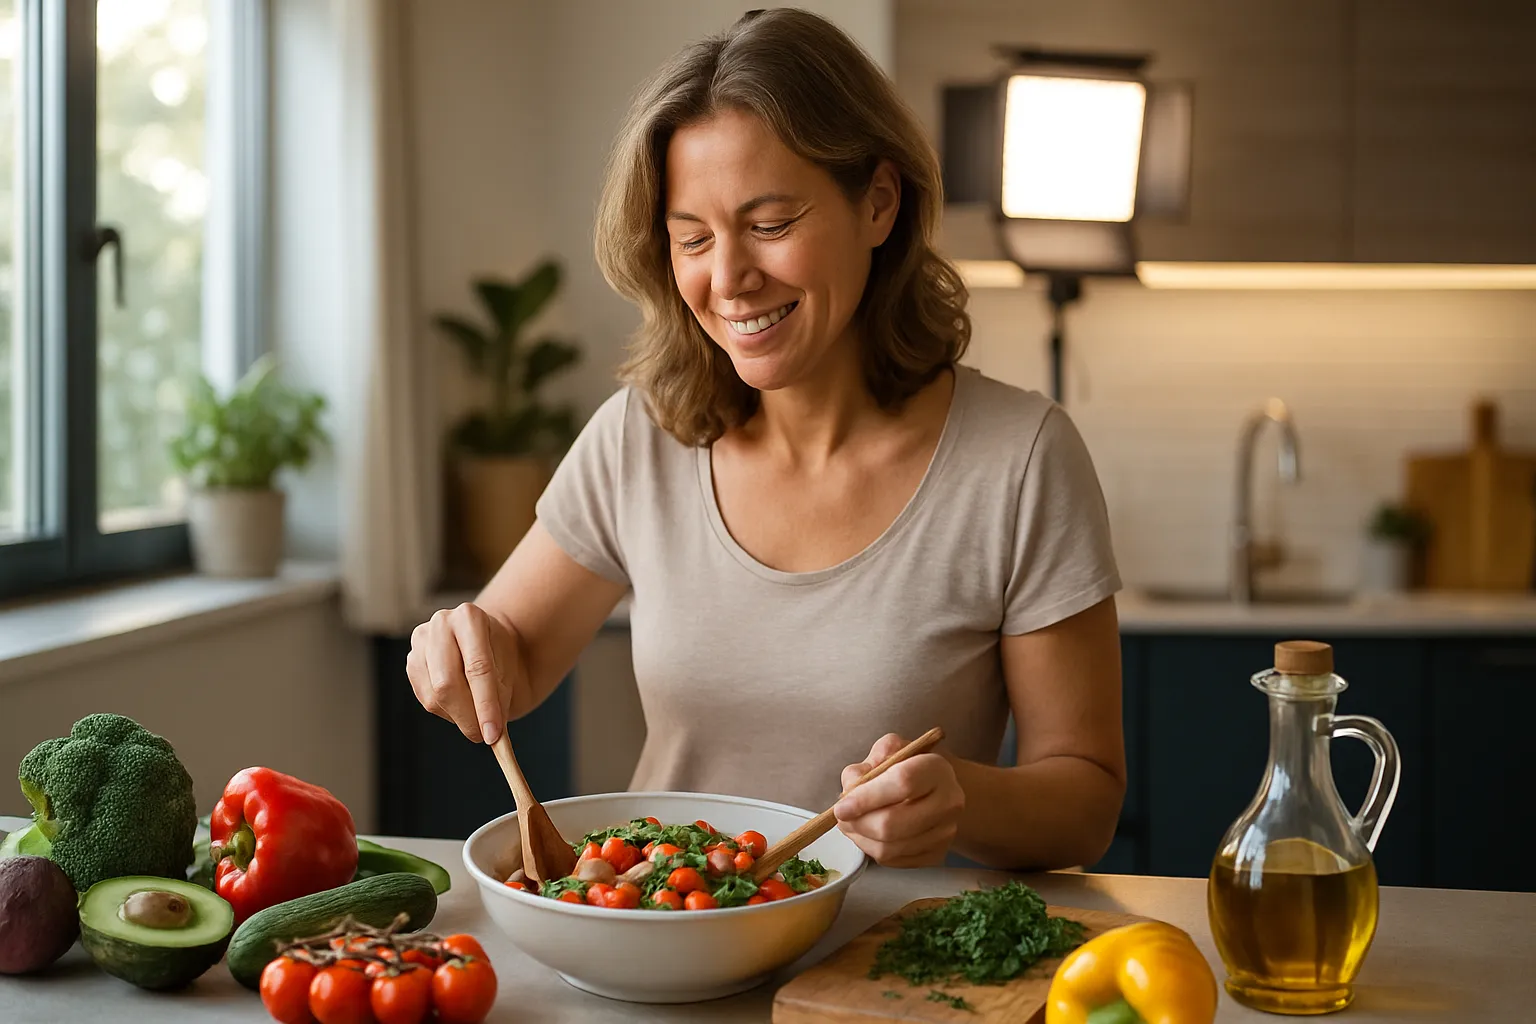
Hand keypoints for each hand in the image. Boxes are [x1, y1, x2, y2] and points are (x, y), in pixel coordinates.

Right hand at [406, 602, 526, 744]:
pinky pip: (426, 699)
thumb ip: (500, 697)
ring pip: (434, 695)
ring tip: (478, 720)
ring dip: (459, 717)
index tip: (494, 734)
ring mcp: (420, 643)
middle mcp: (441, 624)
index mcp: (470, 617)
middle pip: (448, 683)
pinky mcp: (411, 663)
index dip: (486, 705)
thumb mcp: (510, 669)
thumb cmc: (501, 656)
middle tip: (485, 737)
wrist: (486, 642)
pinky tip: (461, 707)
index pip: (478, 667)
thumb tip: (493, 736)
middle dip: (468, 716)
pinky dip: (447, 712)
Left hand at [832, 733, 965, 867]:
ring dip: (861, 839)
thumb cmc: (910, 767)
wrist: (941, 789)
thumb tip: (850, 789)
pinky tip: (870, 834)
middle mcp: (948, 801)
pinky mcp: (937, 854)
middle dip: (858, 823)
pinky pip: (893, 861)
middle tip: (842, 816)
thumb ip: (867, 764)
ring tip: (852, 824)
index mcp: (936, 768)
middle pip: (893, 824)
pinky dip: (873, 849)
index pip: (901, 783)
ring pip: (889, 848)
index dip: (866, 798)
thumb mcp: (890, 750)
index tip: (841, 806)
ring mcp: (945, 832)